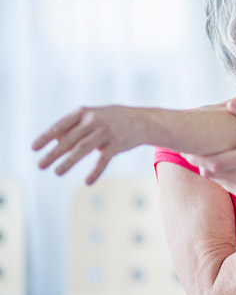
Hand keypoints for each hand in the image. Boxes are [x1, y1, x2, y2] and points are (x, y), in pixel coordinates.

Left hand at [31, 105, 145, 183]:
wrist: (142, 120)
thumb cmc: (112, 119)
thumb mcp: (93, 116)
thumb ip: (75, 126)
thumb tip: (55, 142)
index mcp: (85, 112)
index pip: (60, 125)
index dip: (46, 137)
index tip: (34, 148)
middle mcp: (94, 120)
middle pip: (69, 139)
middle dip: (53, 153)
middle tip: (40, 165)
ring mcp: (106, 132)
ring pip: (82, 149)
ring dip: (68, 162)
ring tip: (57, 172)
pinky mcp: (117, 144)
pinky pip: (103, 160)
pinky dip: (95, 172)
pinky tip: (87, 182)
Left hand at [184, 102, 235, 201]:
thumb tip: (230, 105)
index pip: (211, 162)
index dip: (195, 156)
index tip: (185, 148)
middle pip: (209, 172)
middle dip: (199, 161)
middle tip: (190, 150)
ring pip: (217, 180)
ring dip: (211, 169)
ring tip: (208, 155)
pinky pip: (228, 186)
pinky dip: (223, 176)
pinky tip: (227, 166)